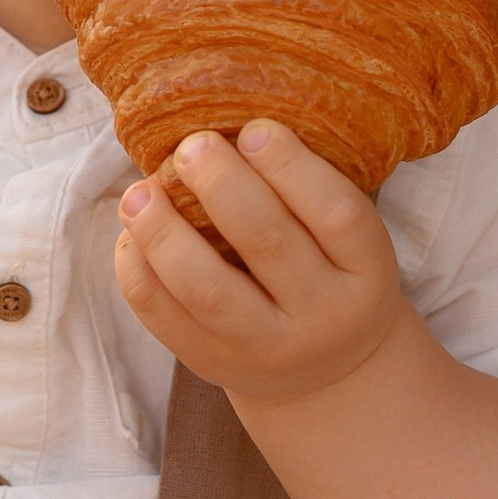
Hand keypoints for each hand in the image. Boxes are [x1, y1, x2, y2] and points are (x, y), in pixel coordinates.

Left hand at [113, 122, 404, 407]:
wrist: (330, 372)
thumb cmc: (331, 275)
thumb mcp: (347, 241)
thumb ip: (306, 193)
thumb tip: (229, 126)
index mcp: (367, 271)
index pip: (337, 213)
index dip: (294, 166)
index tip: (254, 128)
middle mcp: (322, 314)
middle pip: (268, 243)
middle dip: (222, 185)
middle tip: (192, 146)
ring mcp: (266, 347)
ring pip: (207, 288)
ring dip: (164, 232)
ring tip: (139, 192)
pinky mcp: (214, 364)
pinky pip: (164, 318)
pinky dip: (138, 271)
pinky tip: (131, 234)